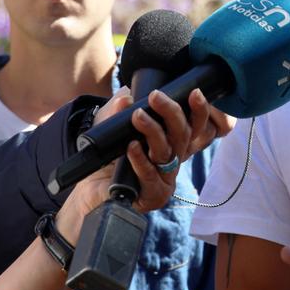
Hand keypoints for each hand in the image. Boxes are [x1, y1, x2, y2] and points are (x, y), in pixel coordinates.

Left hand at [59, 87, 195, 237]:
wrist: (91, 189)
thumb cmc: (106, 157)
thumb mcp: (110, 126)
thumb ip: (118, 110)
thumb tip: (126, 97)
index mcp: (170, 143)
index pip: (193, 126)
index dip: (199, 111)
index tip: (194, 93)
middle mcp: (172, 160)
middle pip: (183, 135)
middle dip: (172, 113)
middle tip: (155, 97)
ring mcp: (165, 179)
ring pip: (166, 152)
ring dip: (153, 131)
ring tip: (137, 116)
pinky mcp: (153, 196)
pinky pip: (149, 175)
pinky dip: (140, 159)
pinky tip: (132, 147)